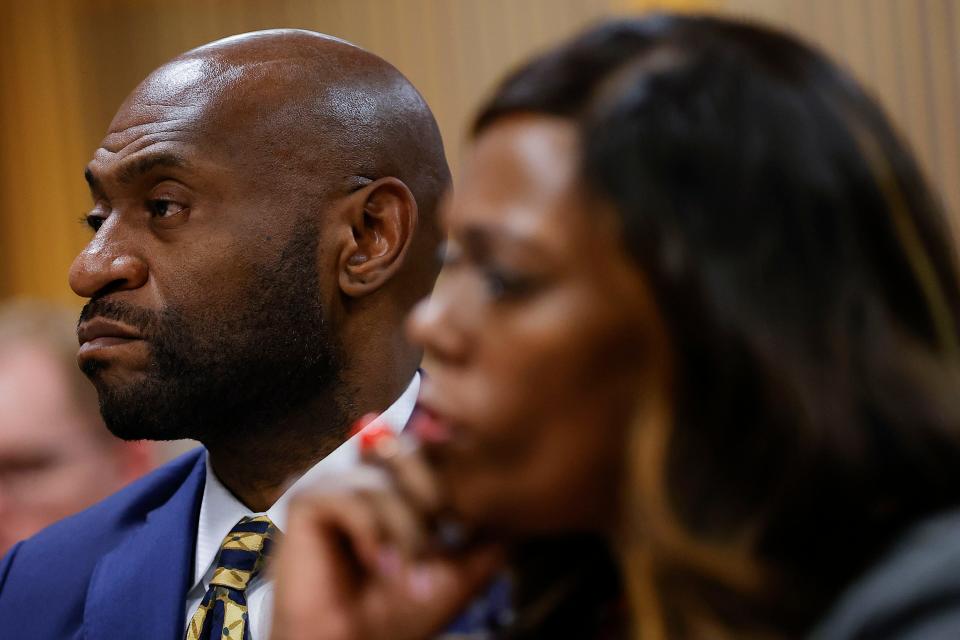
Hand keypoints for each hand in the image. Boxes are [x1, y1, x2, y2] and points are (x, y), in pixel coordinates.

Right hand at [270, 428, 504, 639]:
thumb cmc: (402, 613)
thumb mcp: (462, 571)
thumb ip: (489, 536)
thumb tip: (517, 509)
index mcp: (396, 486)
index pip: (428, 448)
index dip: (448, 473)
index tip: (458, 516)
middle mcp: (365, 477)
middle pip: (407, 450)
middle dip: (430, 496)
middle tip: (436, 540)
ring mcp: (334, 486)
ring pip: (382, 481)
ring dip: (403, 530)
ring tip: (401, 571)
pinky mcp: (306, 502)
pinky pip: (350, 497)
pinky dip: (371, 532)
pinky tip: (374, 563)